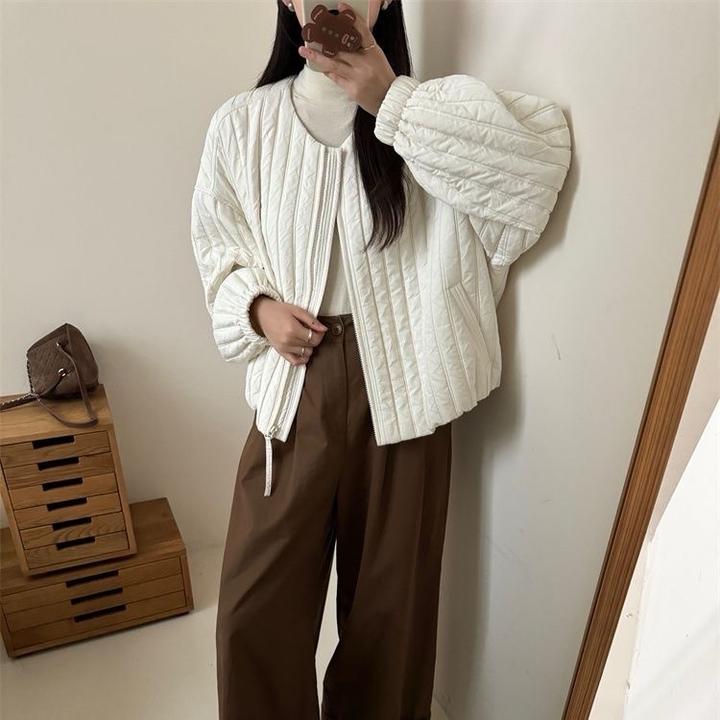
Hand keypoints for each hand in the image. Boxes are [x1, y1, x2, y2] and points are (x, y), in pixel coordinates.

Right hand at [250, 296, 327, 365]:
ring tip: (304, 338)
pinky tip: (303, 351)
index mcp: (292, 329)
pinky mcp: (280, 352)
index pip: (314, 338)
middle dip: (314, 339)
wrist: (262, 314)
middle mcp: (288, 341)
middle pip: (311, 346)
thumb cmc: (279, 310)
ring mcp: (283, 348)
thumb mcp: (296, 310)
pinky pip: (295, 362)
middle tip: (311, 331)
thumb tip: (324, 329)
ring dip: (308, 347)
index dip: (320, 334)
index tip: (319, 329)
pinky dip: (302, 359)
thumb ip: (311, 320)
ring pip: (305, 354)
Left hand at [298, 1, 396, 116]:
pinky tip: (318, 65)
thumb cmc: (382, 78)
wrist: (389, 100)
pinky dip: (326, 70)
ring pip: (334, 63)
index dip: (352, 18)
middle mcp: (365, 62)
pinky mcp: (352, 89)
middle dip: (325, 38)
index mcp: (373, 52)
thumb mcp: (377, 58)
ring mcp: (358, 76)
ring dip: (317, 57)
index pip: (362, 30)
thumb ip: (363, 48)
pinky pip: (335, 77)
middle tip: (311, 32)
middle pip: (342, 47)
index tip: (340, 6)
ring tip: (304, 51)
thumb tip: (344, 39)